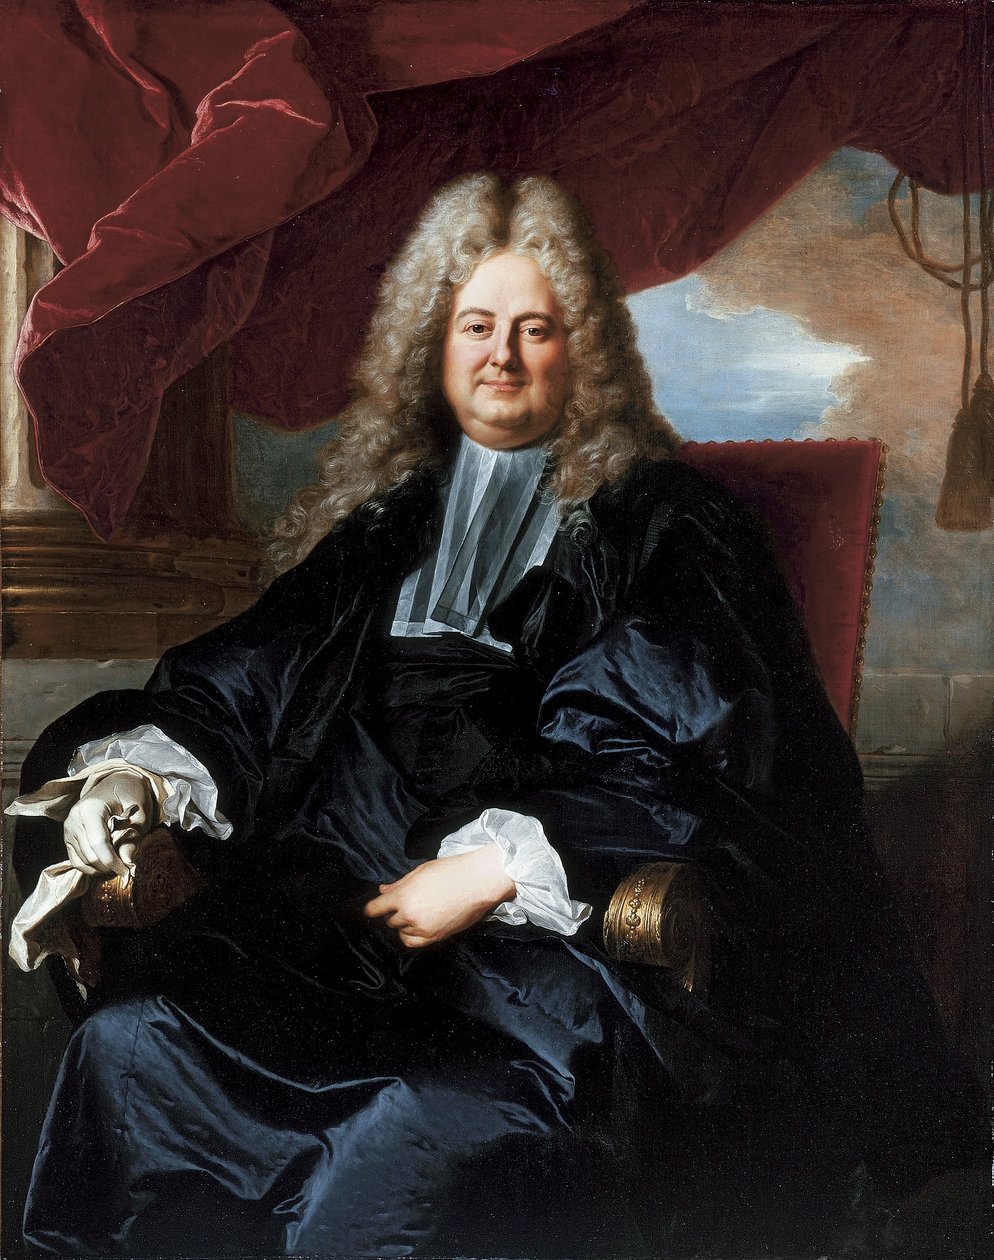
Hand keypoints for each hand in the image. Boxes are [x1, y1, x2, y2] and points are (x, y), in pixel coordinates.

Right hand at [63, 770, 154, 876]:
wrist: (117, 782)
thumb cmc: (131, 795)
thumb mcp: (140, 815)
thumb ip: (133, 839)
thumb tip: (128, 865)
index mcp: (90, 808)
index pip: (98, 843)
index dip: (113, 862)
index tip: (127, 871)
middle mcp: (74, 819)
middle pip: (90, 856)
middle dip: (109, 867)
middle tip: (127, 868)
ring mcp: (68, 829)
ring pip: (82, 862)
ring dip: (101, 869)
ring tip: (119, 865)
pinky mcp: (68, 838)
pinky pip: (77, 861)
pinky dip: (92, 867)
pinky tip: (108, 865)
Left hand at [364, 845, 515, 948]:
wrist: (478, 882)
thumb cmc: (450, 871)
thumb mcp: (420, 872)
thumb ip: (399, 884)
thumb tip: (383, 891)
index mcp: (403, 896)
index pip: (375, 909)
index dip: (372, 908)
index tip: (372, 909)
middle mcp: (409, 915)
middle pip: (390, 920)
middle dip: (394, 912)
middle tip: (406, 902)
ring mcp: (422, 928)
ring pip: (401, 931)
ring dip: (404, 923)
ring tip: (417, 911)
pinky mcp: (434, 937)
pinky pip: (412, 942)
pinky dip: (411, 935)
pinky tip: (417, 926)